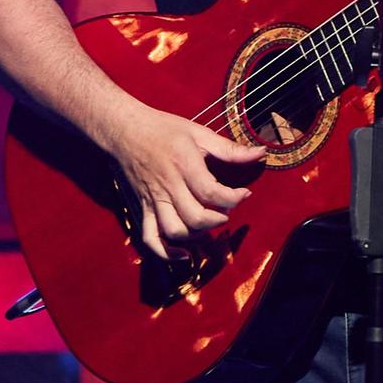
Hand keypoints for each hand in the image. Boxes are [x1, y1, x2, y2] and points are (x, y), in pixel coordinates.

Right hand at [101, 100, 265, 260]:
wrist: (122, 129)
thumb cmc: (161, 128)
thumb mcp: (198, 132)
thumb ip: (229, 148)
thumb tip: (261, 152)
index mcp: (183, 165)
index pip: (212, 193)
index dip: (234, 198)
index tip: (244, 193)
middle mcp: (167, 186)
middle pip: (196, 217)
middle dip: (219, 218)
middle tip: (226, 208)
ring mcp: (152, 200)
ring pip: (175, 231)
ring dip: (197, 235)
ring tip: (208, 222)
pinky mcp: (142, 208)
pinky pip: (150, 239)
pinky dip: (166, 253)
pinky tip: (184, 254)